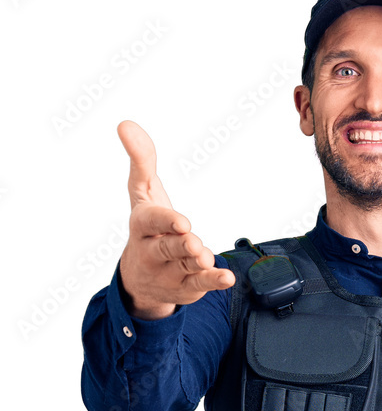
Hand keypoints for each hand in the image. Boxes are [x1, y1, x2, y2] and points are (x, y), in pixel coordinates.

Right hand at [117, 120, 233, 319]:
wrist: (140, 279)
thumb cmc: (147, 227)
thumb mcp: (142, 193)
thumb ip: (141, 161)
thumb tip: (126, 124)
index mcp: (142, 226)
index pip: (151, 222)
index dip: (166, 222)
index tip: (181, 222)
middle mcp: (153, 251)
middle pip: (167, 248)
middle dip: (180, 245)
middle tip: (193, 243)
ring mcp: (170, 271)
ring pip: (185, 266)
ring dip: (197, 263)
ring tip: (206, 257)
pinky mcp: (187, 286)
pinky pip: (200, 284)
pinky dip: (213, 281)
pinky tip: (226, 278)